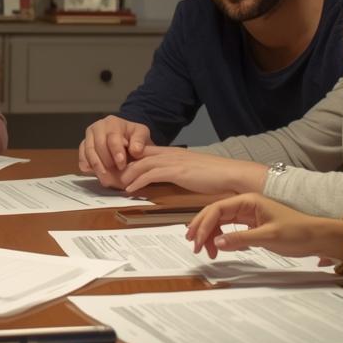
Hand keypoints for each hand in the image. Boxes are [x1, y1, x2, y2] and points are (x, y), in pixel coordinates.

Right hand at [78, 115, 151, 181]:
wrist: (127, 139)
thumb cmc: (134, 137)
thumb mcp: (142, 134)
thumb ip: (140, 141)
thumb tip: (135, 150)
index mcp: (112, 122)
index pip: (112, 138)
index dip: (116, 152)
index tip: (122, 164)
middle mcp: (97, 127)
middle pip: (98, 144)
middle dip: (106, 160)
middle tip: (114, 172)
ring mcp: (89, 136)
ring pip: (88, 150)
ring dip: (96, 164)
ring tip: (104, 176)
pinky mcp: (84, 145)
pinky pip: (82, 155)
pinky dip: (85, 163)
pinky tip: (90, 171)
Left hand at [118, 145, 266, 195]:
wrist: (233, 175)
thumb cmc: (217, 177)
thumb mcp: (193, 173)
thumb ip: (179, 174)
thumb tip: (170, 181)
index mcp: (174, 153)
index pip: (145, 153)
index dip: (130, 160)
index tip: (118, 170)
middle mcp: (171, 154)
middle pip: (139, 156)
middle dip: (122, 165)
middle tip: (110, 177)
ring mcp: (174, 161)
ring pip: (141, 164)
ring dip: (126, 175)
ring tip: (115, 184)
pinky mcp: (178, 170)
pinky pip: (151, 174)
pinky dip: (137, 181)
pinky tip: (130, 189)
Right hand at [185, 193, 342, 261]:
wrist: (316, 237)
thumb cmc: (297, 232)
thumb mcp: (268, 236)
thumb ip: (241, 239)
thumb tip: (217, 243)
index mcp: (248, 201)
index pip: (217, 209)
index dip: (204, 224)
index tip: (198, 241)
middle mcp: (245, 205)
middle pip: (215, 214)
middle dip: (202, 228)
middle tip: (194, 245)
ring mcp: (248, 215)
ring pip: (220, 222)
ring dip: (210, 235)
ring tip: (207, 252)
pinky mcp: (251, 225)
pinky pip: (230, 230)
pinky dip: (222, 239)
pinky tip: (221, 249)